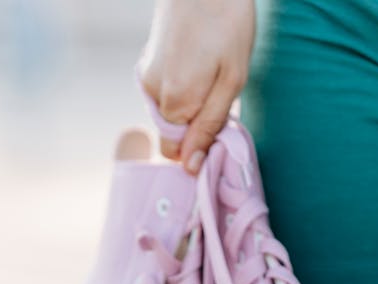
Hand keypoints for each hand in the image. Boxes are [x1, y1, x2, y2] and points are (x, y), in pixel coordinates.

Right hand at [139, 0, 255, 173]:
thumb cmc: (227, 22)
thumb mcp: (231, 80)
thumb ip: (210, 126)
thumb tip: (191, 167)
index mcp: (173, 104)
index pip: (176, 153)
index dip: (199, 149)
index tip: (219, 131)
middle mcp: (152, 94)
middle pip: (172, 134)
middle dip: (195, 127)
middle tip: (220, 98)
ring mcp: (145, 77)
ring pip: (168, 113)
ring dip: (189, 106)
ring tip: (210, 74)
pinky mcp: (146, 62)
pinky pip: (163, 92)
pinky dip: (180, 88)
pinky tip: (197, 64)